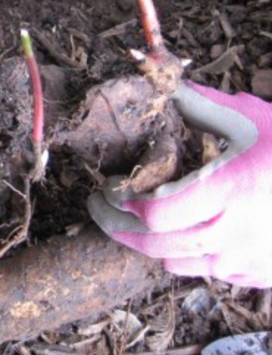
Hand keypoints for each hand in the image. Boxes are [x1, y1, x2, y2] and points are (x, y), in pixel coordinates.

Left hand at [88, 82, 271, 287]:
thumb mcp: (249, 119)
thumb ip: (198, 104)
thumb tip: (159, 79)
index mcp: (228, 192)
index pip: (153, 211)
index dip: (120, 203)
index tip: (107, 186)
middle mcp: (232, 234)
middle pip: (154, 244)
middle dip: (117, 226)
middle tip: (99, 206)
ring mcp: (244, 261)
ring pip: (175, 263)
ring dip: (146, 243)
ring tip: (130, 219)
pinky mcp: (255, 275)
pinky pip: (204, 272)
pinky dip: (180, 255)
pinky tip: (175, 233)